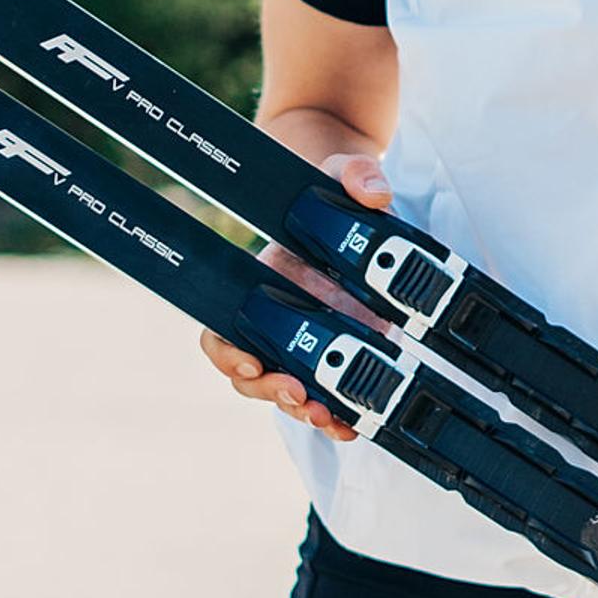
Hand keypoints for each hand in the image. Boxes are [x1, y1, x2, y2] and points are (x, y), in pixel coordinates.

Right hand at [198, 152, 394, 443]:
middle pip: (252, 373)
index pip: (222, 329)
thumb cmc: (334, 185)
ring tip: (333, 421)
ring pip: (290, 390)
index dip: (228, 353)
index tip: (251, 362)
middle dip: (272, 393)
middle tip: (301, 397)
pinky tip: (356, 425)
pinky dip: (339, 414)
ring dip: (306, 411)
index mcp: (263, 280)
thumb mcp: (343, 171)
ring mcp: (308, 337)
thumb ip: (356, 175)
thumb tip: (375, 192)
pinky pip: (330, 391)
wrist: (355, 197)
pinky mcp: (343, 348)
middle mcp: (278, 316)